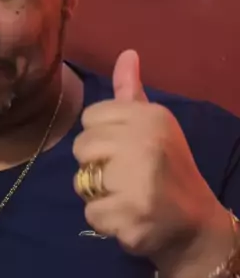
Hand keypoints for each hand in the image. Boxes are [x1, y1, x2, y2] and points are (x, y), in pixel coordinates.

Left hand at [73, 50, 230, 277]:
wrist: (196, 225)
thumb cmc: (168, 168)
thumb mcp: (154, 124)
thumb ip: (131, 93)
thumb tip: (126, 53)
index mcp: (149, 116)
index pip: (90, 117)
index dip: (101, 137)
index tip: (124, 149)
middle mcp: (144, 142)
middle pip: (81, 147)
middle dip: (96, 166)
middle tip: (126, 176)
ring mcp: (139, 181)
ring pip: (82, 182)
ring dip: (99, 195)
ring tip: (126, 196)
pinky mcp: (131, 216)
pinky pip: (91, 214)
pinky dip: (105, 222)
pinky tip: (128, 218)